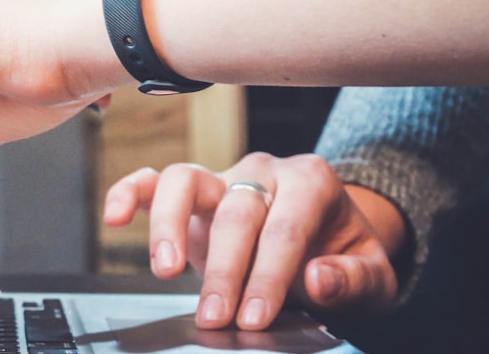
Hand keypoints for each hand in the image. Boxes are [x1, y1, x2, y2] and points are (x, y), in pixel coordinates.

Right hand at [103, 152, 403, 330]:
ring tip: (165, 270)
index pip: (286, 227)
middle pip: (236, 211)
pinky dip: (129, 193)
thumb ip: (352, 279)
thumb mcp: (373, 275)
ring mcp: (223, 177)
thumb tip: (318, 277)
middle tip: (216, 316)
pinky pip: (153, 180)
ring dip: (169, 225)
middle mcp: (263, 171)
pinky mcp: (192, 192)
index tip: (256, 316)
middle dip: (224, 269)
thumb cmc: (344, 256)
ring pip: (186, 180)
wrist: (330, 240)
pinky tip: (115, 218)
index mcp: (311, 181)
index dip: (269, 275)